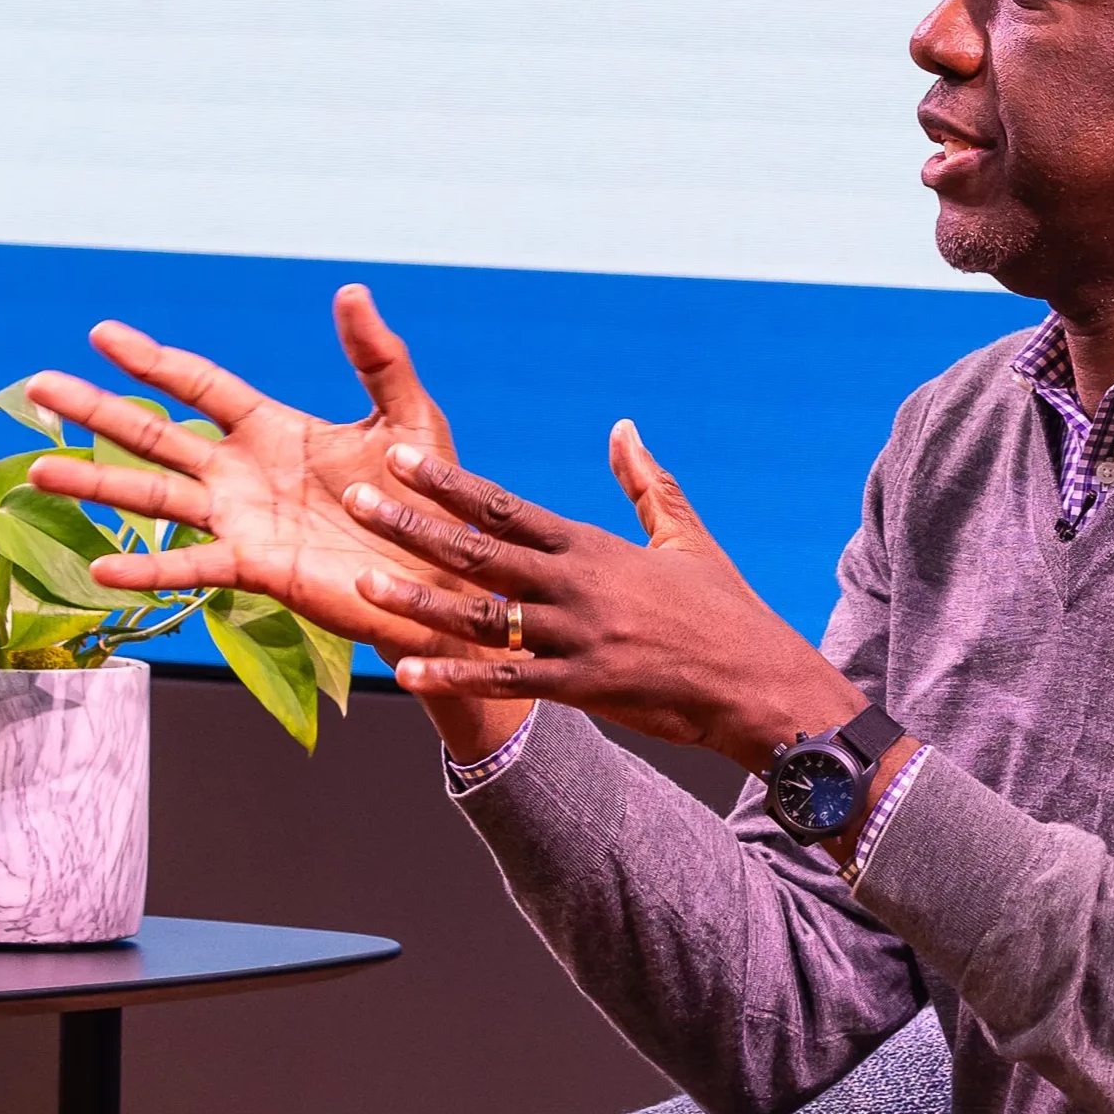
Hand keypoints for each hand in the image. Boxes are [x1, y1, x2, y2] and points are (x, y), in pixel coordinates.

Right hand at [22, 288, 478, 652]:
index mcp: (270, 430)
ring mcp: (240, 523)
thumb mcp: (408, 416)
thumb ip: (377, 357)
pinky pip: (190, 568)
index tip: (100, 333)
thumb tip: (351, 290)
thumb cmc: (430, 499)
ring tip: (38, 471)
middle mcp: (241, 473)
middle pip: (152, 434)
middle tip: (37, 384)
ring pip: (152, 498)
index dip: (149, 359)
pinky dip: (146, 571)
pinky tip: (100, 574)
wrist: (447, 575)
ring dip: (95, 485)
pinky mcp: (255, 570)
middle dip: (95, 410)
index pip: (196, 385)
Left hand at [348, 422, 864, 771]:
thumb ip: (647, 482)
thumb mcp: (686, 537)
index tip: (398, 458)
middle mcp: (576, 585)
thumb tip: (624, 427)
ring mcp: (575, 637)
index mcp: (592, 546)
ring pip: (480, 615)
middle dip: (411, 525)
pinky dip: (453, 675)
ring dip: (416, 599)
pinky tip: (404, 669)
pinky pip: (503, 681)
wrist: (759, 684)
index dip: (448, 482)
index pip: (505, 505)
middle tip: (354, 500)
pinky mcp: (580, 686)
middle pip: (478, 549)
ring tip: (359, 582)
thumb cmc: (724, 611)